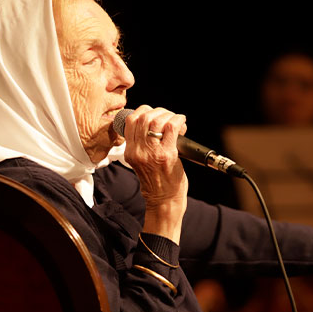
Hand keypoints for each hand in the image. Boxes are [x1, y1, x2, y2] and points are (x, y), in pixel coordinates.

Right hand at [123, 105, 187, 242]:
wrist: (163, 200)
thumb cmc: (156, 182)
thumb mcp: (140, 162)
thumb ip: (141, 145)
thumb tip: (153, 122)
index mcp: (130, 151)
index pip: (131, 120)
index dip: (144, 111)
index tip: (154, 115)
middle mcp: (138, 151)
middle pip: (144, 117)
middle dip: (159, 111)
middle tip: (168, 118)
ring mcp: (152, 153)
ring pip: (157, 119)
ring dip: (170, 116)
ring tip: (177, 123)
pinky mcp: (167, 155)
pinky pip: (172, 127)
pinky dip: (179, 120)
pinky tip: (182, 124)